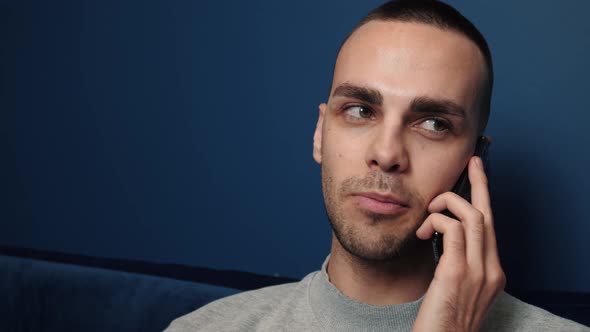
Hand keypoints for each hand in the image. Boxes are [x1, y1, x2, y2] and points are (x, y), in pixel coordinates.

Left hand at [413, 156, 505, 331]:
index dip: (485, 198)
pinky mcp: (457, 274)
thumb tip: (441, 237)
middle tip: (471, 162)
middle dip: (479, 184)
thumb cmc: (442, 320)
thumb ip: (455, 263)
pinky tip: (424, 231)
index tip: (478, 175)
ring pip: (473, 217)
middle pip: (488, 215)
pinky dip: (437, 222)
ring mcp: (477, 272)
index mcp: (492, 273)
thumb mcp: (455, 288)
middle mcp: (491, 271)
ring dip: (447, 205)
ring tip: (427, 214)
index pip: (492, 227)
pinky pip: (453, 230)